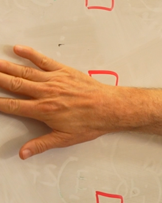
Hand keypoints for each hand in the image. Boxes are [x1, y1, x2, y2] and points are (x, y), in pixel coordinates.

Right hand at [0, 45, 118, 158]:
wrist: (111, 108)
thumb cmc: (91, 123)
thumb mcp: (65, 139)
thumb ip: (41, 144)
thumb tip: (23, 153)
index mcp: (43, 110)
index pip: (11, 106)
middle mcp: (45, 93)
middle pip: (13, 84)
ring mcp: (54, 80)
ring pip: (24, 71)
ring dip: (6, 66)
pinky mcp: (64, 71)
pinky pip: (43, 60)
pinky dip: (30, 54)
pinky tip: (18, 48)